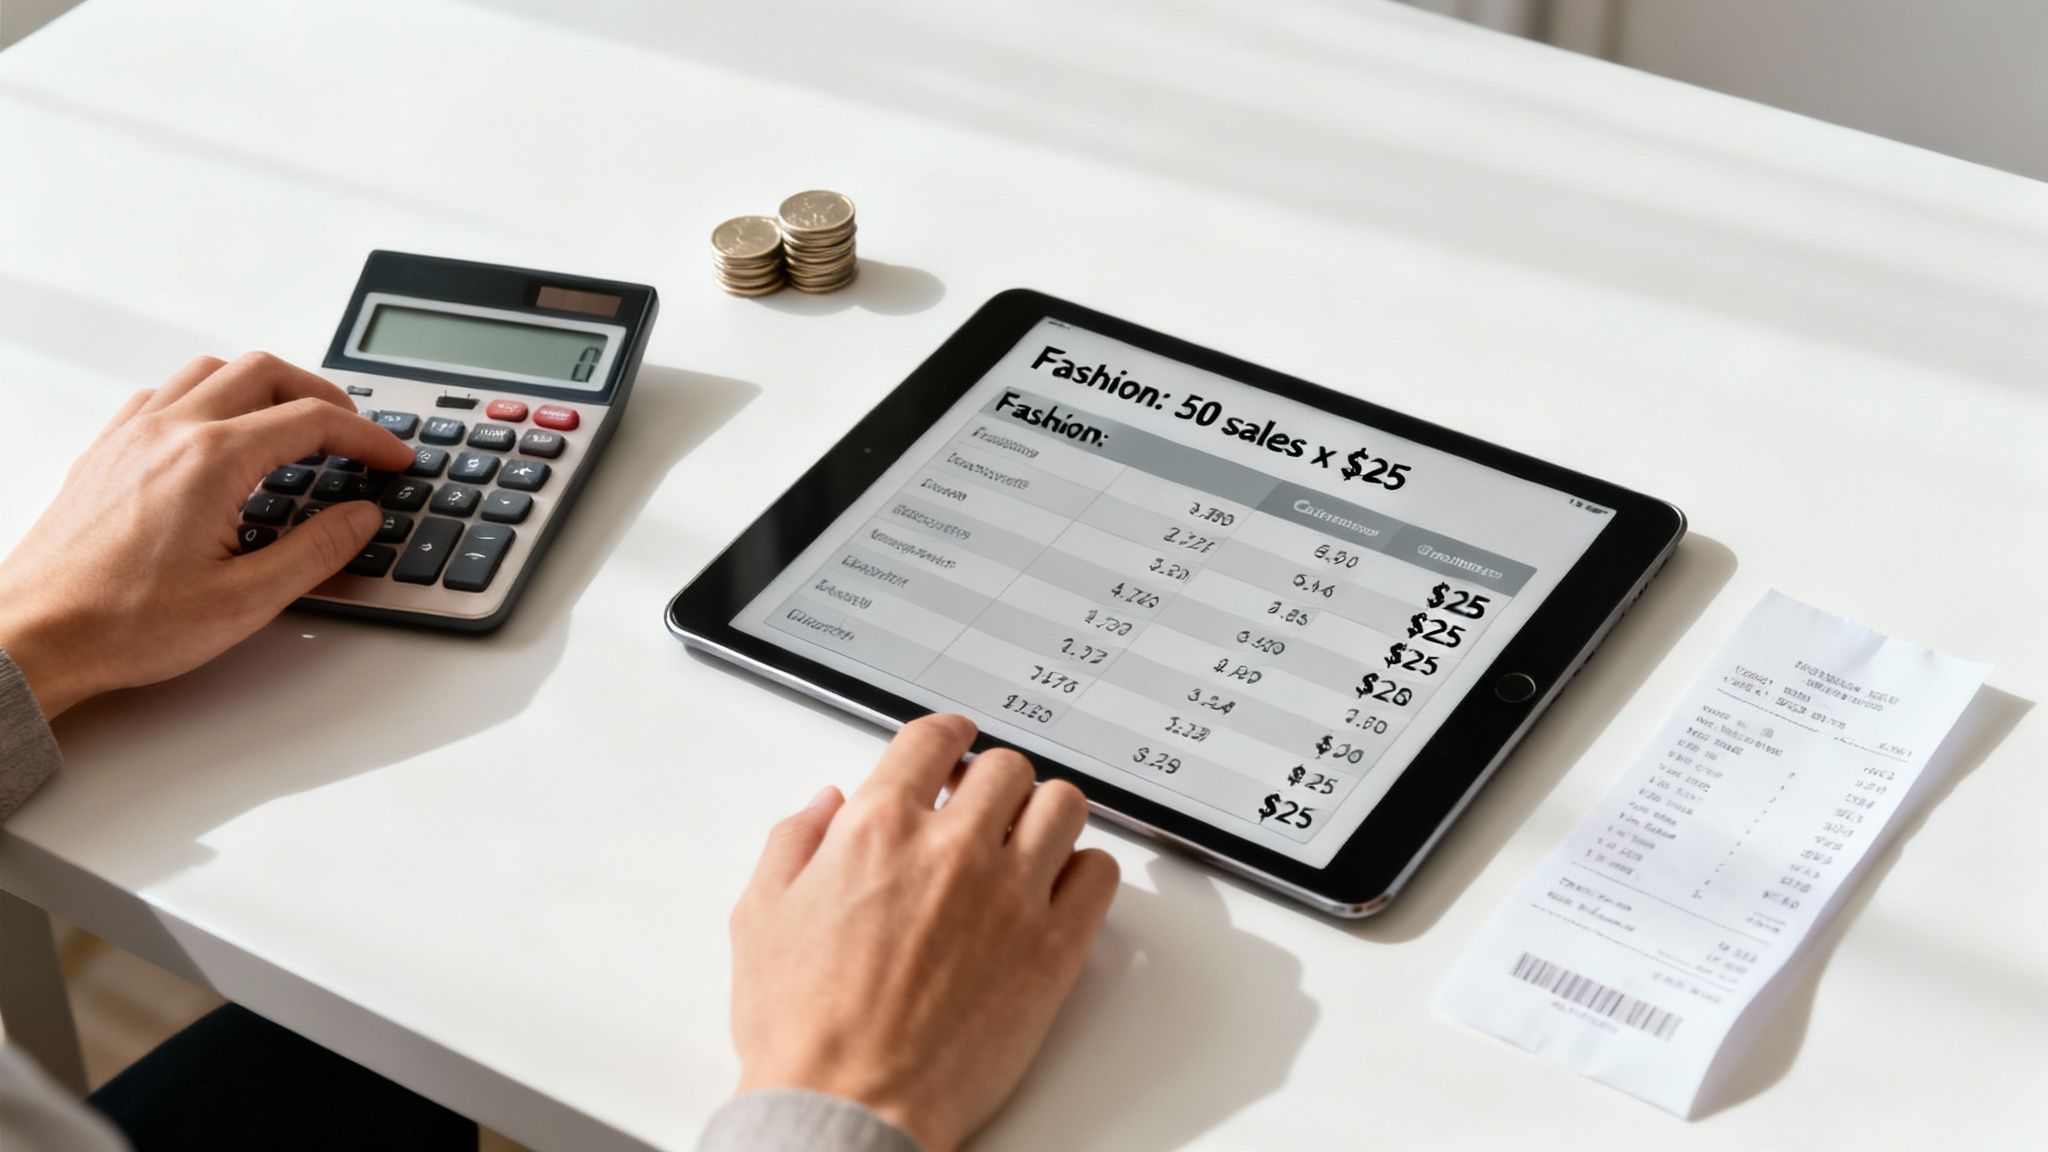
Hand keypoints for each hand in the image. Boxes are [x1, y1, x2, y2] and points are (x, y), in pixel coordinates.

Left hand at [0, 353, 412, 717]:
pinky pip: (164, 393)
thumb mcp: (246, 601)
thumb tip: (361, 517)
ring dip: (264, 386)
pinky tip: (220, 434)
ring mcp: (132, 435)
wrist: (34, 634)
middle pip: (265, 372)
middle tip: (353, 432)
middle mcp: (170, 431)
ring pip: (213, 371)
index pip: (312, 420)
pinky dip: (209, 397)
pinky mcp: (107, 450)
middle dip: (322, 395)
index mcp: (212, 461)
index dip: (366, 435)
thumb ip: (316, 551)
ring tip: (294, 422)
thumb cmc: (123, 623)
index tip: (390, 456)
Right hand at [729, 714, 1119, 1151]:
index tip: (954, 741)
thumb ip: (794, 841)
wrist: (849, 1106)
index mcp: (879, 829)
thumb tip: (826, 804)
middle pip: (1005, 768)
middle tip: (983, 804)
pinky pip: (1099, 875)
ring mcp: (1011, 896)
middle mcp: (952, 849)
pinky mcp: (1053, 949)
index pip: (932, 739)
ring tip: (1027, 837)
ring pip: (1062, 807)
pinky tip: (1057, 887)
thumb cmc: (804, 1029)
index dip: (946, 734)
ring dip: (1044, 814)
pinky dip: (1083, 871)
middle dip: (991, 780)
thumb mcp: (761, 916)